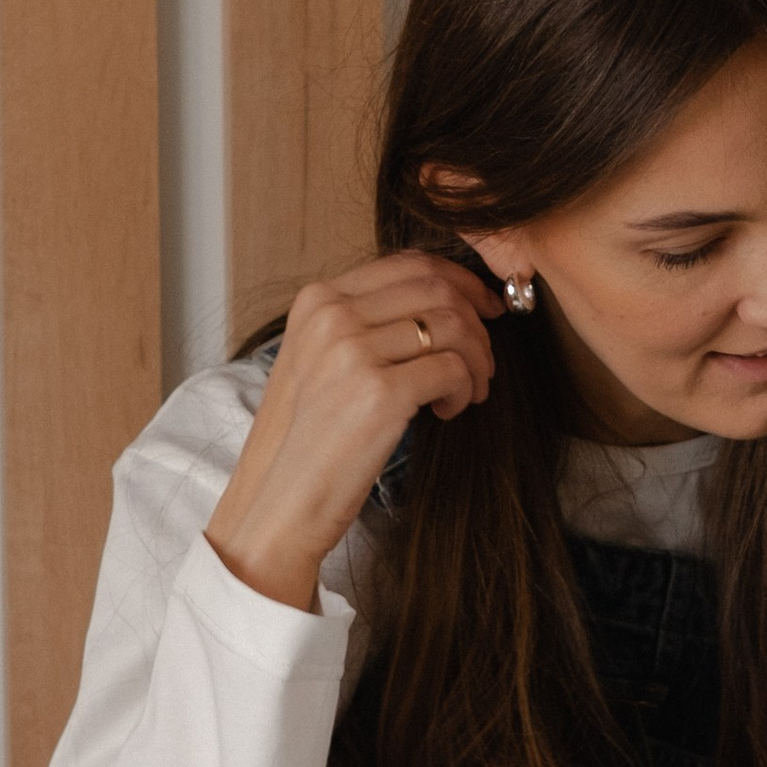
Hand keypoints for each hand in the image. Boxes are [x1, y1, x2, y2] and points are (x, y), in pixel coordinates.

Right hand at [203, 254, 503, 612]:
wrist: (281, 501)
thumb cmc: (309, 438)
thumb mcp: (321, 361)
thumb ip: (365, 323)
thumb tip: (442, 301)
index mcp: (316, 300)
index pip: (409, 264)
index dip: (461, 281)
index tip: (485, 308)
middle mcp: (331, 316)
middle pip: (437, 290)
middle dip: (476, 324)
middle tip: (484, 362)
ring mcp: (353, 351)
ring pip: (453, 327)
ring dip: (476, 361)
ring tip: (468, 392)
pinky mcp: (379, 392)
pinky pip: (453, 369)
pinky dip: (465, 390)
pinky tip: (448, 411)